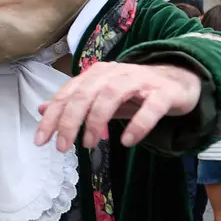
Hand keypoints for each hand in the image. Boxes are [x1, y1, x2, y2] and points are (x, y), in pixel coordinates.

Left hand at [35, 63, 201, 150]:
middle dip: (69, 121)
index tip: (41, 141)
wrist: (179, 81)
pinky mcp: (164, 92)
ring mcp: (140, 80)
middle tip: (62, 147)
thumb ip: (73, 104)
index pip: (67, 94)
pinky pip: (150, 107)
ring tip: (90, 144)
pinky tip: (127, 141)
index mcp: (95, 75)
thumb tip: (40, 109)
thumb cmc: (135, 92)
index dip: (51, 117)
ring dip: (96, 121)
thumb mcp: (100, 98)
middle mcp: (114, 73)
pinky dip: (137, 124)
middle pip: (84, 94)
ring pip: (111, 96)